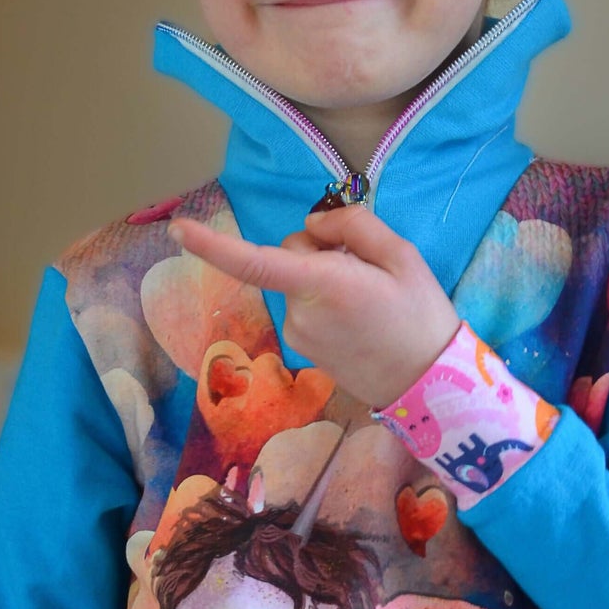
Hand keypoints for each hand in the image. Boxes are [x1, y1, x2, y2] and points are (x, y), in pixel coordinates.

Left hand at [168, 206, 458, 408]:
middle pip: (289, 255)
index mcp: (322, 285)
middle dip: (319, 250)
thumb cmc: (421, 315)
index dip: (213, 246)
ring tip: (368, 299)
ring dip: (323, 278)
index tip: (179, 230)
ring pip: (297, 282)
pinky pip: (304, 306)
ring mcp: (298, 335)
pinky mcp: (303, 349)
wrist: (430, 384)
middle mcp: (300, 313)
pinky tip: (359, 316)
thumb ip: (353, 226)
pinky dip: (324, 302)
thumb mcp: (401, 255)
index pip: (255, 262)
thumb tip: (312, 223)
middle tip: (367, 268)